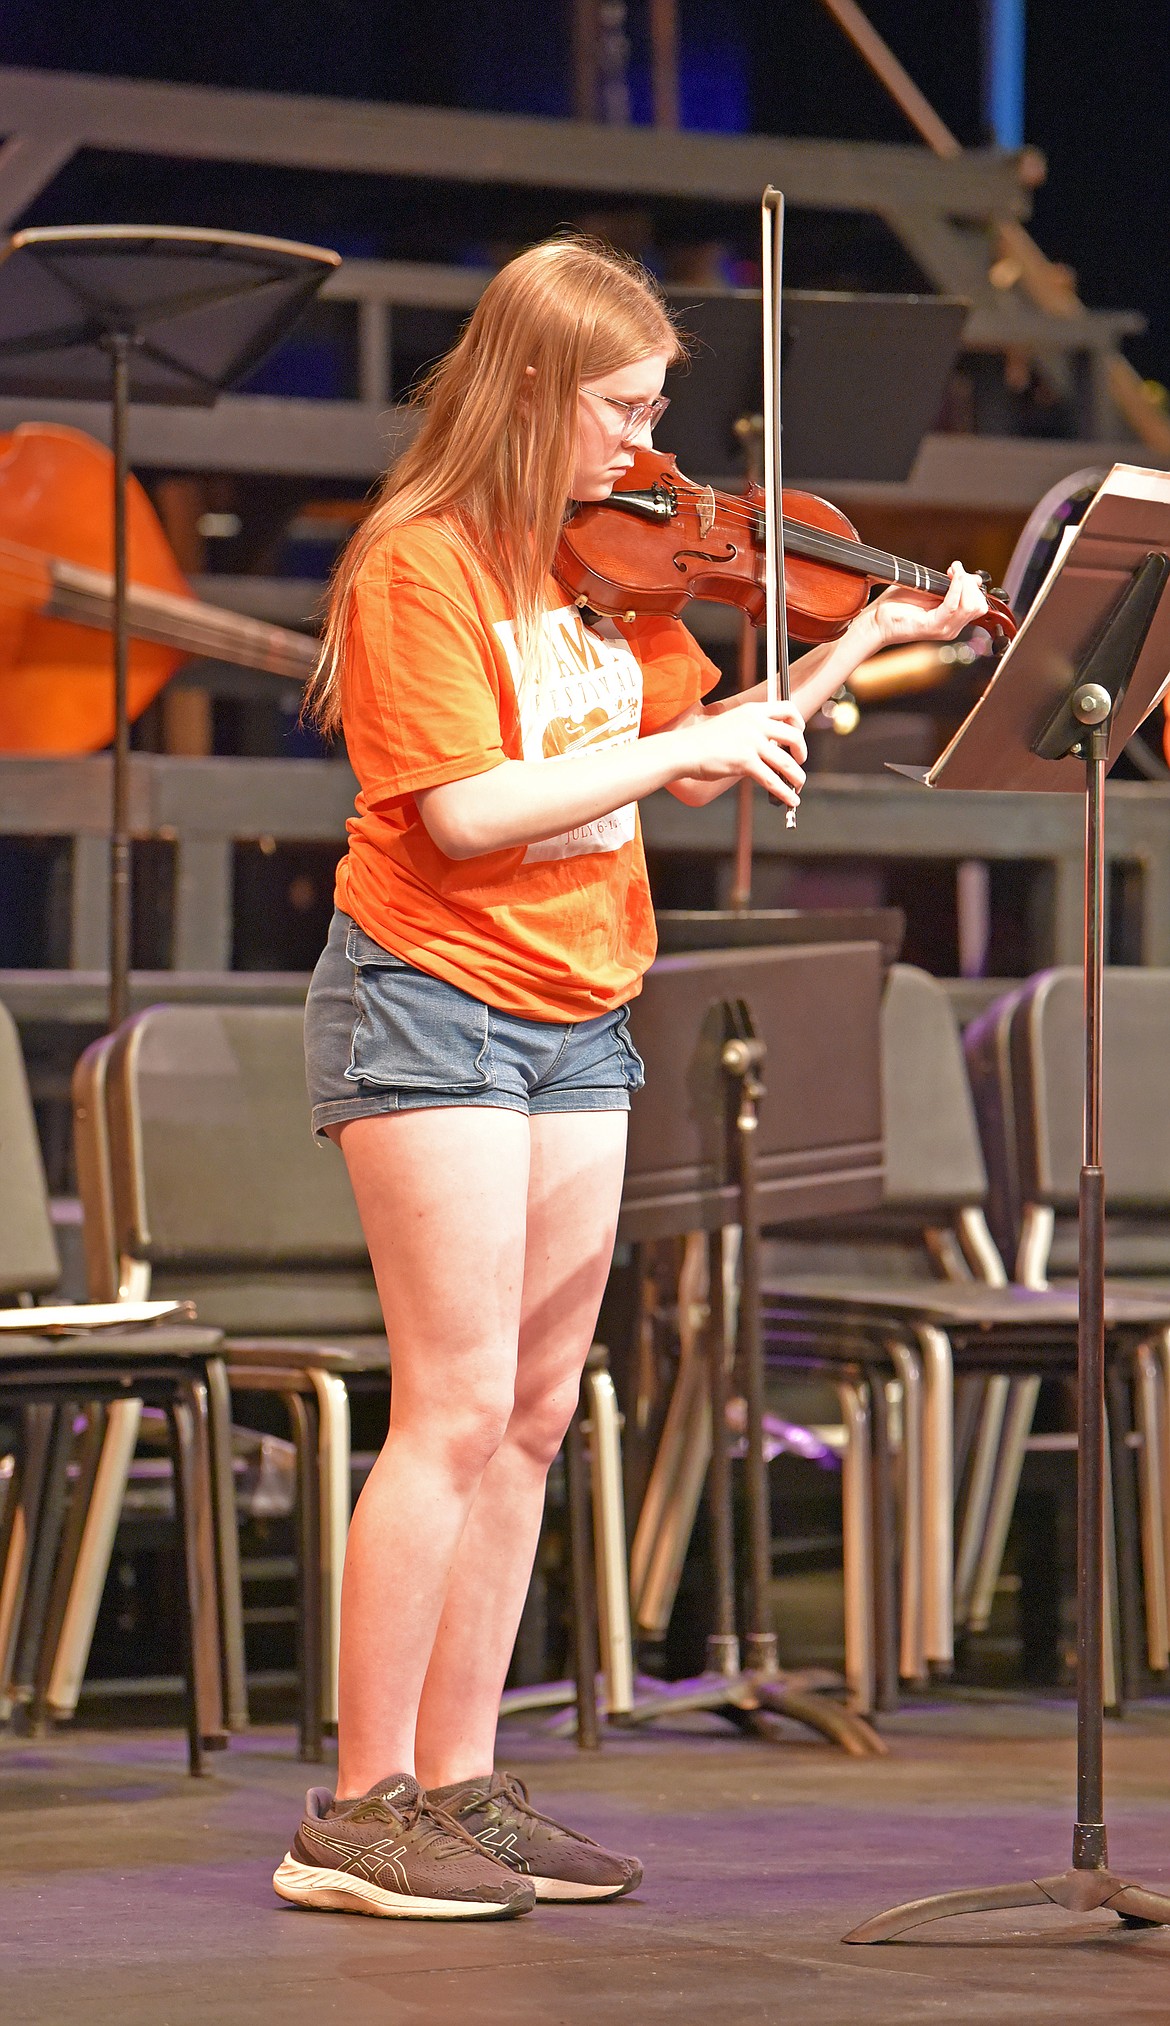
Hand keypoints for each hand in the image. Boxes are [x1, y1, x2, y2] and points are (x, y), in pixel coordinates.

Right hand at [683, 699, 806, 807]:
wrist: (684, 750)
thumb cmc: (704, 740)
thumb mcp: (732, 723)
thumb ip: (752, 729)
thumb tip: (772, 747)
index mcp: (752, 710)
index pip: (788, 708)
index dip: (799, 723)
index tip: (798, 735)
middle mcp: (755, 723)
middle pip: (794, 736)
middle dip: (802, 752)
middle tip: (799, 762)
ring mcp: (751, 742)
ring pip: (787, 762)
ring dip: (797, 776)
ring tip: (798, 784)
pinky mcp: (745, 762)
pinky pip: (773, 780)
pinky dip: (785, 792)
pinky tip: (790, 799)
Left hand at [865, 561, 988, 649]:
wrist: (875, 621)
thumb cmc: (896, 605)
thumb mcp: (929, 589)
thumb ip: (950, 585)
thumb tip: (972, 578)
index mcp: (952, 620)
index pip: (978, 603)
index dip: (971, 583)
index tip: (956, 569)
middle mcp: (951, 627)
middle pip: (978, 604)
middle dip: (969, 582)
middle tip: (953, 571)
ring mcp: (944, 629)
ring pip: (971, 605)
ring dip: (963, 583)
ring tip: (951, 572)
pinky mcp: (933, 628)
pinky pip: (953, 605)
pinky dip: (955, 587)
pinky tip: (950, 576)